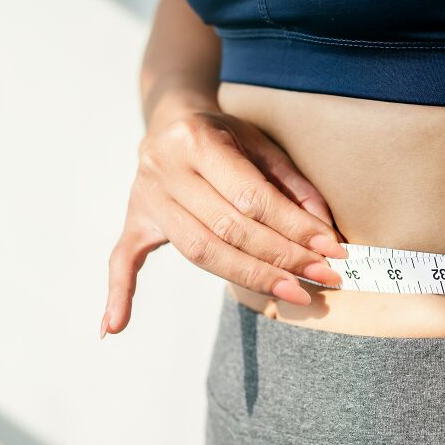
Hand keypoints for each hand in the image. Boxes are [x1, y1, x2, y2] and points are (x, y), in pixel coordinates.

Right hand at [101, 110, 346, 337]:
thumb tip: (324, 233)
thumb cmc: (223, 134)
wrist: (170, 118)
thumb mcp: (260, 143)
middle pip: (228, 229)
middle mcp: (165, 168)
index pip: (251, 198)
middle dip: (281, 258)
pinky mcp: (135, 219)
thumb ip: (293, 185)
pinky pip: (121, 259)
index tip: (330, 252)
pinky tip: (114, 326)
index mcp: (197, 140)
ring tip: (292, 294)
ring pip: (199, 250)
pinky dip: (119, 293)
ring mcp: (146, 197)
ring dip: (249, 277)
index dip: (294, 228)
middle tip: (321, 279)